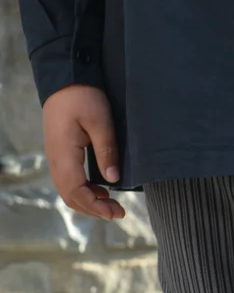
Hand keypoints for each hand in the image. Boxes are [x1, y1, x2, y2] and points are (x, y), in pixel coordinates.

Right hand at [42, 84, 124, 220]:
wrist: (66, 79)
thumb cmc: (84, 97)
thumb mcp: (101, 122)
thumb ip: (106, 150)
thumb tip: (112, 180)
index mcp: (63, 154)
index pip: (75, 190)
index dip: (94, 205)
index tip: (115, 212)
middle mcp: (55, 159)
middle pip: (69, 195)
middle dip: (93, 208)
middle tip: (118, 212)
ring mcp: (55, 156)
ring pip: (67, 189)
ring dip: (88, 201)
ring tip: (111, 205)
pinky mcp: (60, 152)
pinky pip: (68, 179)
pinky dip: (83, 190)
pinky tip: (100, 190)